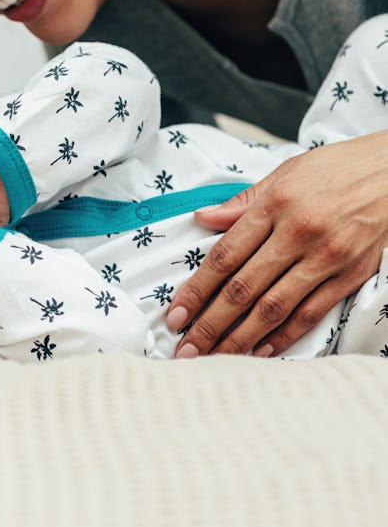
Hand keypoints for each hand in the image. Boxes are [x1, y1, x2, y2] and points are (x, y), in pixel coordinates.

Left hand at [167, 130, 387, 356]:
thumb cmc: (340, 168)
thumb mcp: (285, 172)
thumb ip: (242, 202)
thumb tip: (203, 218)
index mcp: (275, 205)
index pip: (223, 256)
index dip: (196, 290)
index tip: (175, 314)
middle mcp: (298, 233)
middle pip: (243, 289)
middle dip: (209, 324)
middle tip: (186, 349)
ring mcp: (327, 258)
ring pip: (273, 308)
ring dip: (239, 339)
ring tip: (214, 358)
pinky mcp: (351, 275)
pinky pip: (311, 313)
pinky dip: (283, 336)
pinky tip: (260, 351)